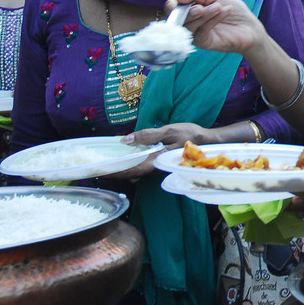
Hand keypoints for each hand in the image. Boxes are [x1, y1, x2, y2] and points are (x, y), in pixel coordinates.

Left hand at [104, 123, 226, 179]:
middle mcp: (154, 168)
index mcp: (156, 162)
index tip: (96, 170)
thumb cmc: (191, 135)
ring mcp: (157, 167)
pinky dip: (128, 165)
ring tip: (104, 165)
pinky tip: (122, 160)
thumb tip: (124, 140)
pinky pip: (140, 167)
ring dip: (119, 169)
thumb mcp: (169, 131)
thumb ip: (148, 135)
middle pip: (129, 173)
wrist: (209, 142)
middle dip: (112, 172)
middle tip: (94, 168)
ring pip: (134, 171)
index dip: (112, 171)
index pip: (129, 170)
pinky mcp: (159, 163)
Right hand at [169, 0, 267, 56]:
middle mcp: (188, 22)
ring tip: (218, 7)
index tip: (173, 2)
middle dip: (187, 11)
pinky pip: (201, 30)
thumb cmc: (231, 9)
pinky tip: (225, 11)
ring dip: (204, 14)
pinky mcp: (203, 42)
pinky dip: (212, 19)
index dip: (170, 5)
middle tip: (200, 7)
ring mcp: (194, 34)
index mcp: (188, 9)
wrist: (249, 26)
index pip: (172, 8)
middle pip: (177, 18)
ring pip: (189, 25)